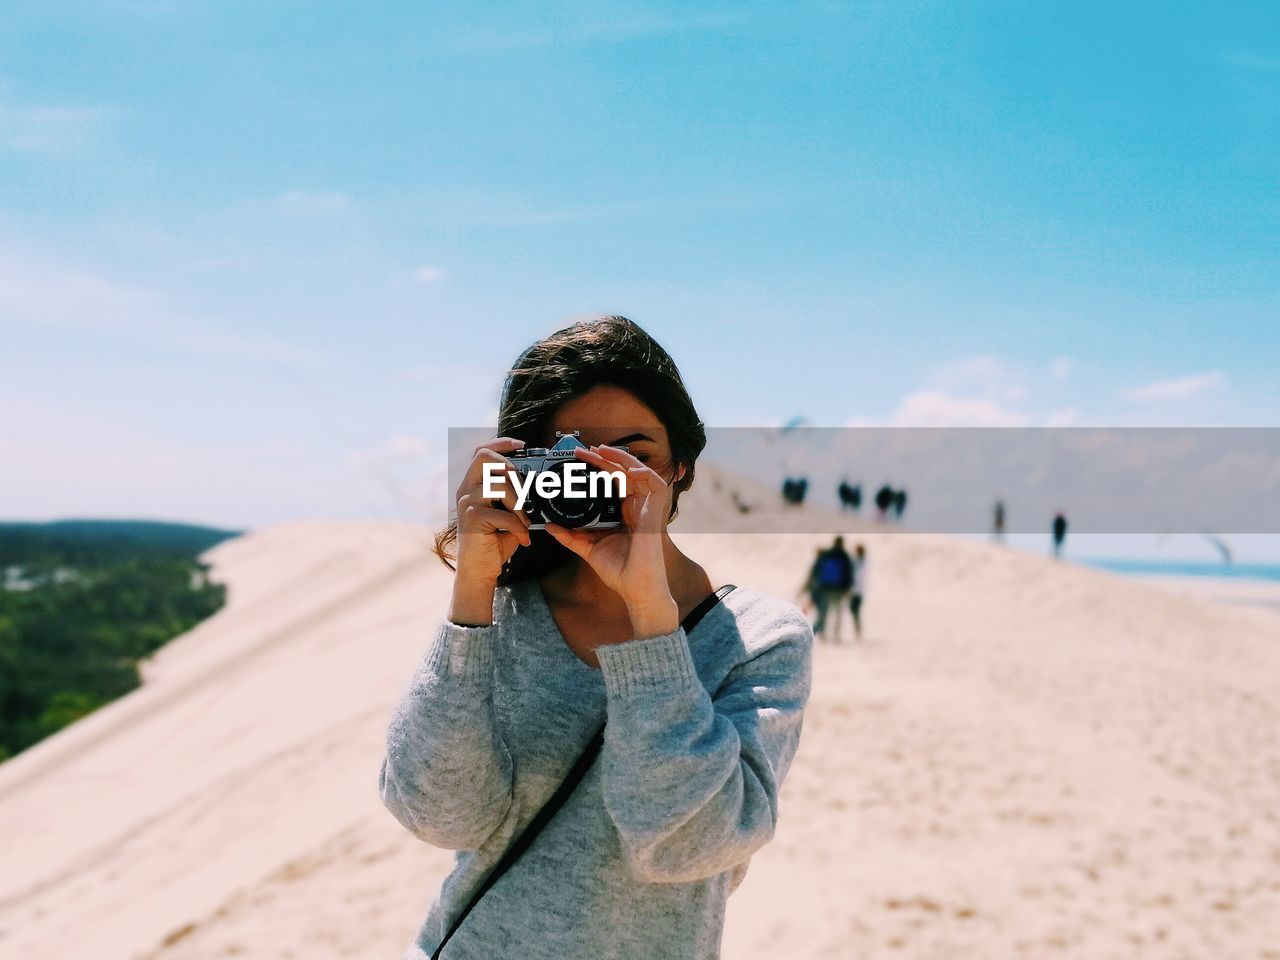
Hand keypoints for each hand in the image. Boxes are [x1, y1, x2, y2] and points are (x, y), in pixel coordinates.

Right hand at [449, 437, 531, 624]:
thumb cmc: (495, 540)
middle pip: (484, 457)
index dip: (501, 443)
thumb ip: (515, 495)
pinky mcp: (471, 519)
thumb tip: (539, 482)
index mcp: (474, 484)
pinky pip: (502, 515)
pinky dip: (518, 527)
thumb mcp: (507, 512)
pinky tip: (523, 538)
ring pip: (498, 486)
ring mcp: (466, 503)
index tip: (522, 445)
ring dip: (520, 504)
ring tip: (527, 521)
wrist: (480, 569)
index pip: (481, 450)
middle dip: (510, 469)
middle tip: (524, 491)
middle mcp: (466, 489)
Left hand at [543, 444, 677, 636]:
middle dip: (604, 459)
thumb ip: (571, 536)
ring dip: (621, 459)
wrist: (635, 589)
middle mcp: (636, 507)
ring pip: (638, 472)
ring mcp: (647, 508)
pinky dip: (642, 472)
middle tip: (582, 451)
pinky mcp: (655, 512)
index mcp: (624, 512)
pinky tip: (626, 468)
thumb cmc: (620, 572)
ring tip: (601, 451)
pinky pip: (655, 484)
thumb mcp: (589, 548)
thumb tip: (550, 526)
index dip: (598, 467)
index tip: (579, 459)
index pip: (612, 482)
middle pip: (623, 473)